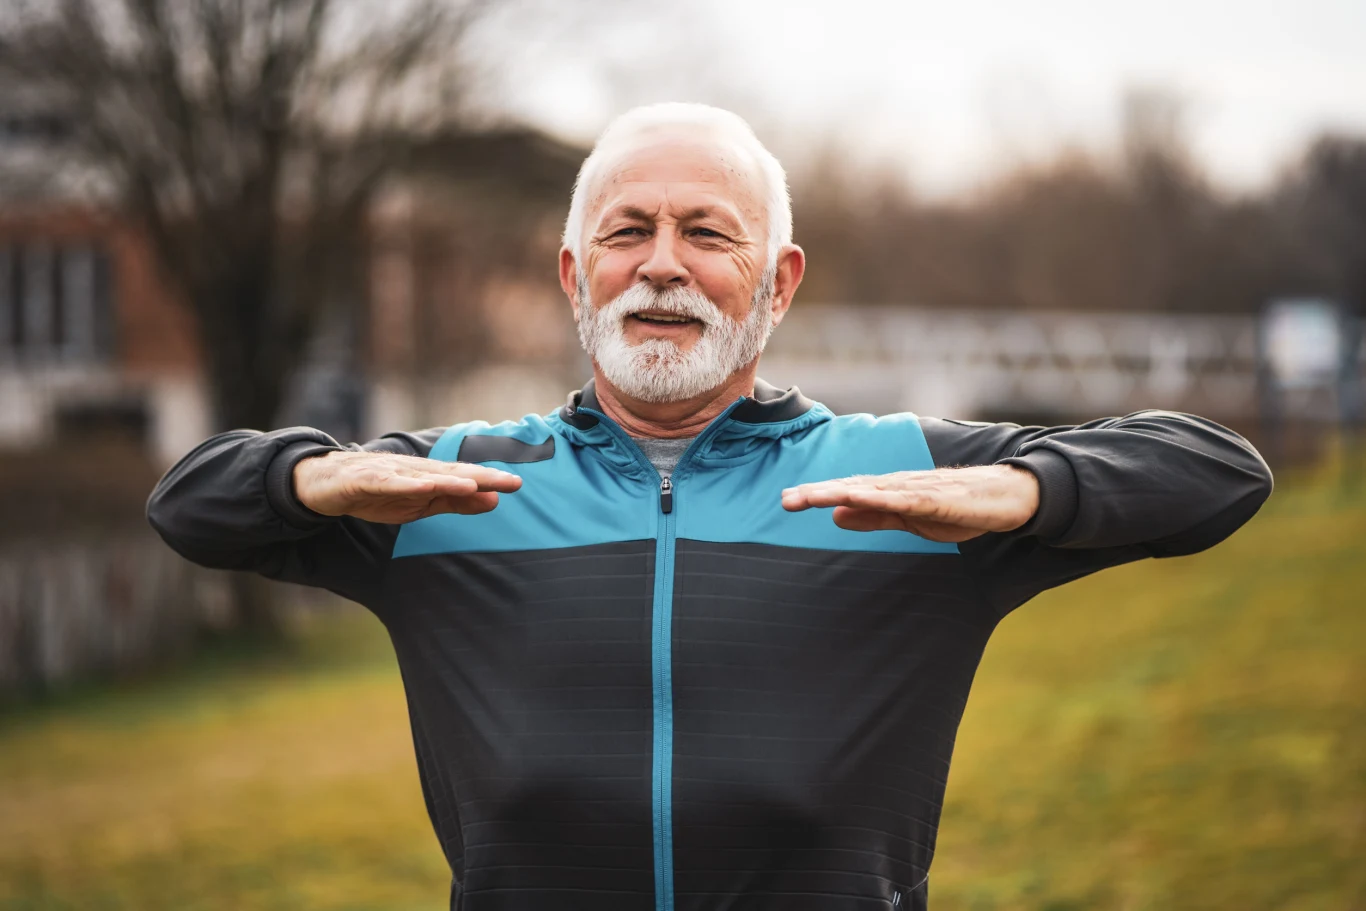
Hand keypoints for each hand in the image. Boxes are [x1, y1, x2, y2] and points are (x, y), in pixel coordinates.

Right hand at [294, 450, 521, 523]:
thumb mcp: (420, 504)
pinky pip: (388, 483)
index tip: (517, 484)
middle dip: (481, 477)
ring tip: (474, 484)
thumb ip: (456, 502)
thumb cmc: (377, 492)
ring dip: (449, 480)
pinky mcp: (365, 480)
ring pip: (424, 476)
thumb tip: (494, 500)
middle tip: (510, 481)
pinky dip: (406, 484)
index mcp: (428, 477)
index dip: (491, 480)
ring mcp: (390, 473)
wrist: (326, 484)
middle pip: (451, 473)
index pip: (464, 479)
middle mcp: (414, 470)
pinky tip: (423, 487)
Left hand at [780, 465, 1039, 542]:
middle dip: (818, 493)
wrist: (1003, 498)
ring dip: (840, 491)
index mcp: (889, 491)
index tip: (787, 499)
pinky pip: (903, 500)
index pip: (846, 491)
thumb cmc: (956, 506)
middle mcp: (897, 484)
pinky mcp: (935, 500)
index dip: (817, 495)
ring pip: (871, 490)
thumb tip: (837, 515)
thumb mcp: (908, 518)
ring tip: (812, 497)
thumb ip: (873, 516)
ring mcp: (916, 490)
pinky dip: (880, 498)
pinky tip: (859, 498)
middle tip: (785, 499)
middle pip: (851, 487)